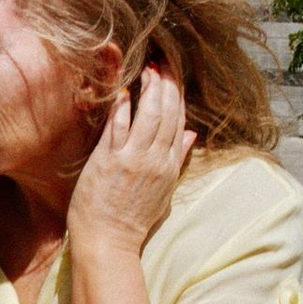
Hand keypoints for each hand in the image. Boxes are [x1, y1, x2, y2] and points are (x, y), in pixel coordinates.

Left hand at [67, 66, 193, 256]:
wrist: (109, 242)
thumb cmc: (132, 220)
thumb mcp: (164, 192)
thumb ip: (179, 160)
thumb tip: (193, 135)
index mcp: (170, 166)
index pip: (180, 122)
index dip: (179, 96)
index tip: (174, 75)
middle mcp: (156, 160)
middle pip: (169, 113)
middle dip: (168, 83)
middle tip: (164, 61)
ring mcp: (134, 159)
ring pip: (150, 115)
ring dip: (151, 88)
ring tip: (149, 68)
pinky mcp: (110, 161)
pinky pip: (119, 127)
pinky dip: (124, 107)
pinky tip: (125, 90)